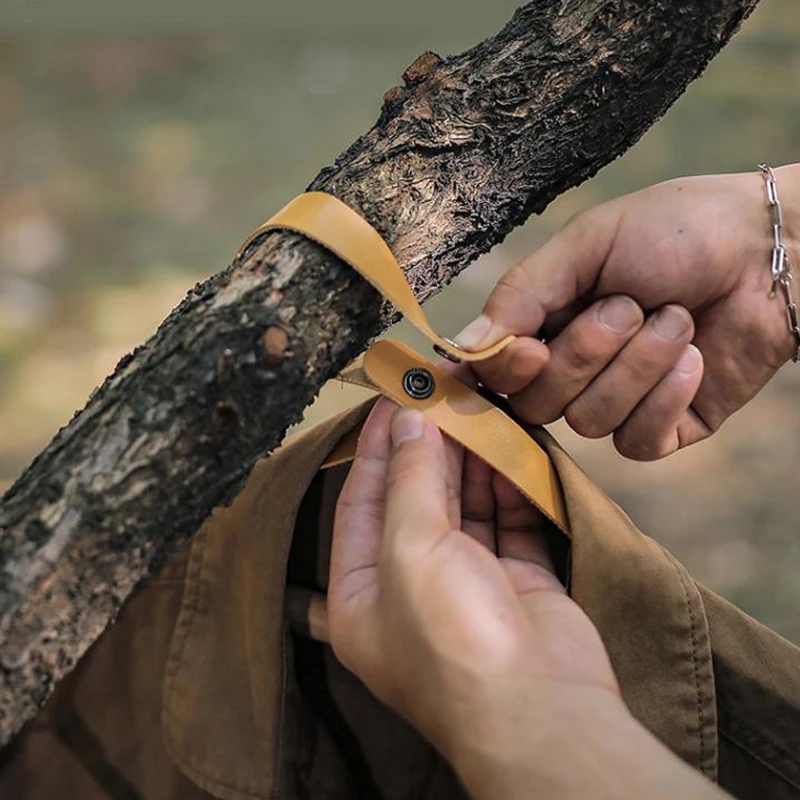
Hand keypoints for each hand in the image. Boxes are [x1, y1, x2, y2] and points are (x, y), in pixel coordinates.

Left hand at [327, 399, 728, 798]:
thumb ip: (409, 479)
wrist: (542, 712)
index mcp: (360, 595)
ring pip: (463, 508)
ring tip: (475, 406)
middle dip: (427, 445)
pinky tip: (508, 447)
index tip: (393, 395)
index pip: (360, 501)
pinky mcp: (516, 585)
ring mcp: (466, 588)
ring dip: (469, 460)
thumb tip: (407, 421)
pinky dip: (507, 487)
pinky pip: (507, 523)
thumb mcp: (411, 549)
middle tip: (441, 390)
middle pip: (413, 501)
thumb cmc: (452, 640)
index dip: (377, 445)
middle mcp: (409, 592)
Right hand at [455, 165, 799, 459]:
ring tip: (677, 319)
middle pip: (538, 403)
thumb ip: (522, 294)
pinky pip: (635, 441)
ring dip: (637, 366)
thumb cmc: (675, 231)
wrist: (768, 251)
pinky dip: (665, 398)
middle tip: (632, 305)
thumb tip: (461, 347)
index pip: (496, 373)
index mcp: (544, 324)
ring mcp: (616, 402)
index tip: (529, 346)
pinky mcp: (661, 429)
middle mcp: (571, 369)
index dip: (505, 370)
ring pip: (589, 421)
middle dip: (588, 353)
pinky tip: (693, 359)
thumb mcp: (587, 245)